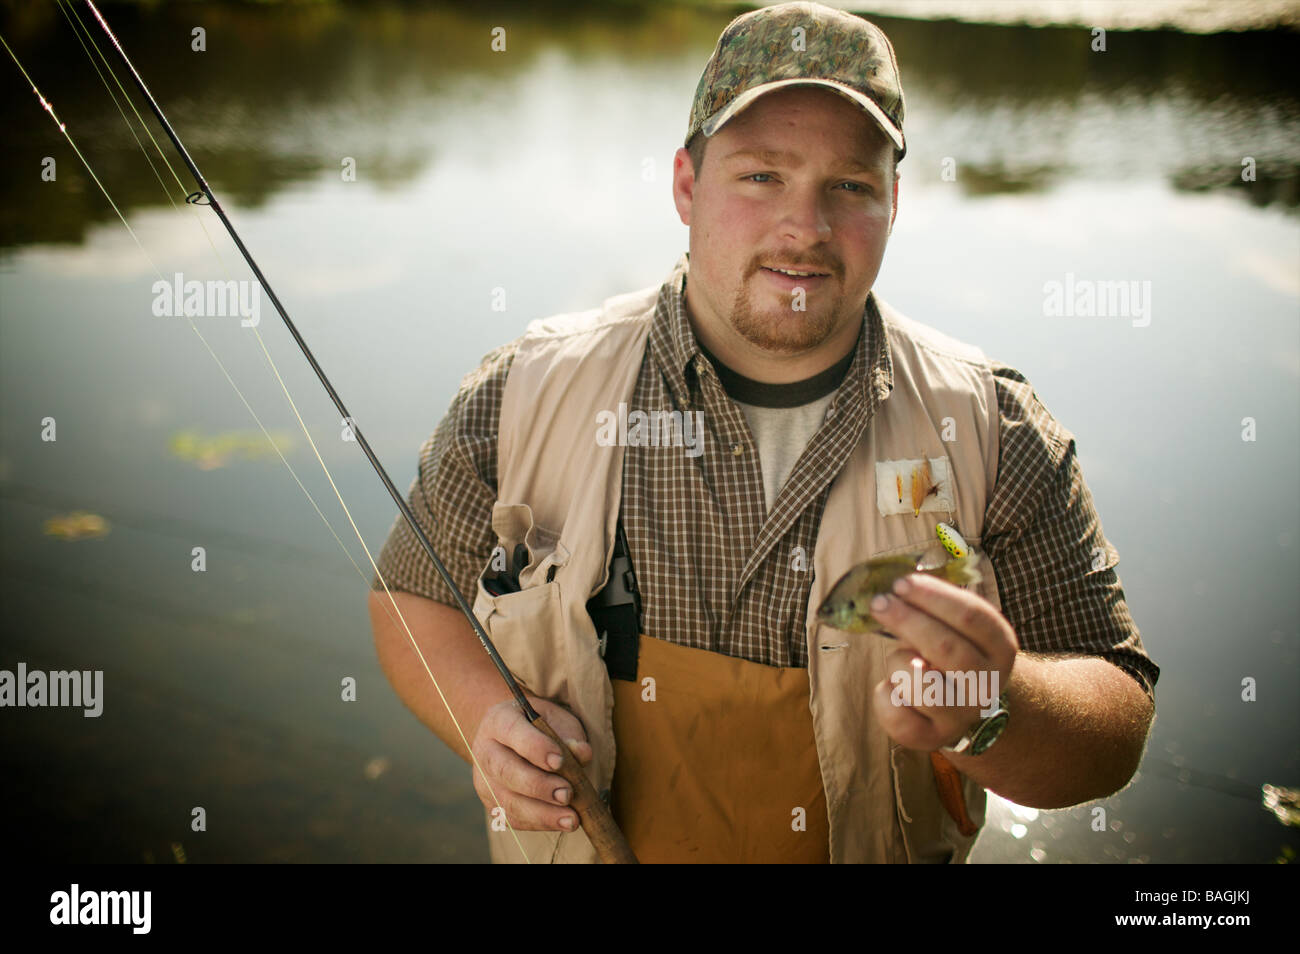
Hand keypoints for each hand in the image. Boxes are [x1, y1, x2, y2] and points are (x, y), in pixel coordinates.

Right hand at [470, 695, 593, 831]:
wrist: (513, 740)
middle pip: (506, 771)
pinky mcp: (492, 804)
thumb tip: (583, 753)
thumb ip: (569, 735)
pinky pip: (512, 819)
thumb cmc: (540, 728)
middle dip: (539, 785)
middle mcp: (485, 750)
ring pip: (507, 801)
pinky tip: (560, 822)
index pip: (512, 732)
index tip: (559, 761)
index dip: (535, 748)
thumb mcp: (556, 720)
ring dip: (542, 813)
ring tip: (571, 819)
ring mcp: (484, 780)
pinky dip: (539, 823)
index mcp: (498, 720)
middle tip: (567, 794)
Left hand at [869, 572, 1018, 750]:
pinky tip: (891, 686)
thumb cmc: (951, 653)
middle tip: (879, 602)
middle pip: (946, 647)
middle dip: (906, 620)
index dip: (934, 597)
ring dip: (897, 661)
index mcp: (1000, 647)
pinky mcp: (933, 737)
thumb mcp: (955, 627)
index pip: (972, 616)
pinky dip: (885, 695)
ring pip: (920, 684)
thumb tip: (892, 591)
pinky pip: (898, 716)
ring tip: (899, 657)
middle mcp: (987, 684)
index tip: (901, 583)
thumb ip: (932, 608)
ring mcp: (962, 714)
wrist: (965, 705)